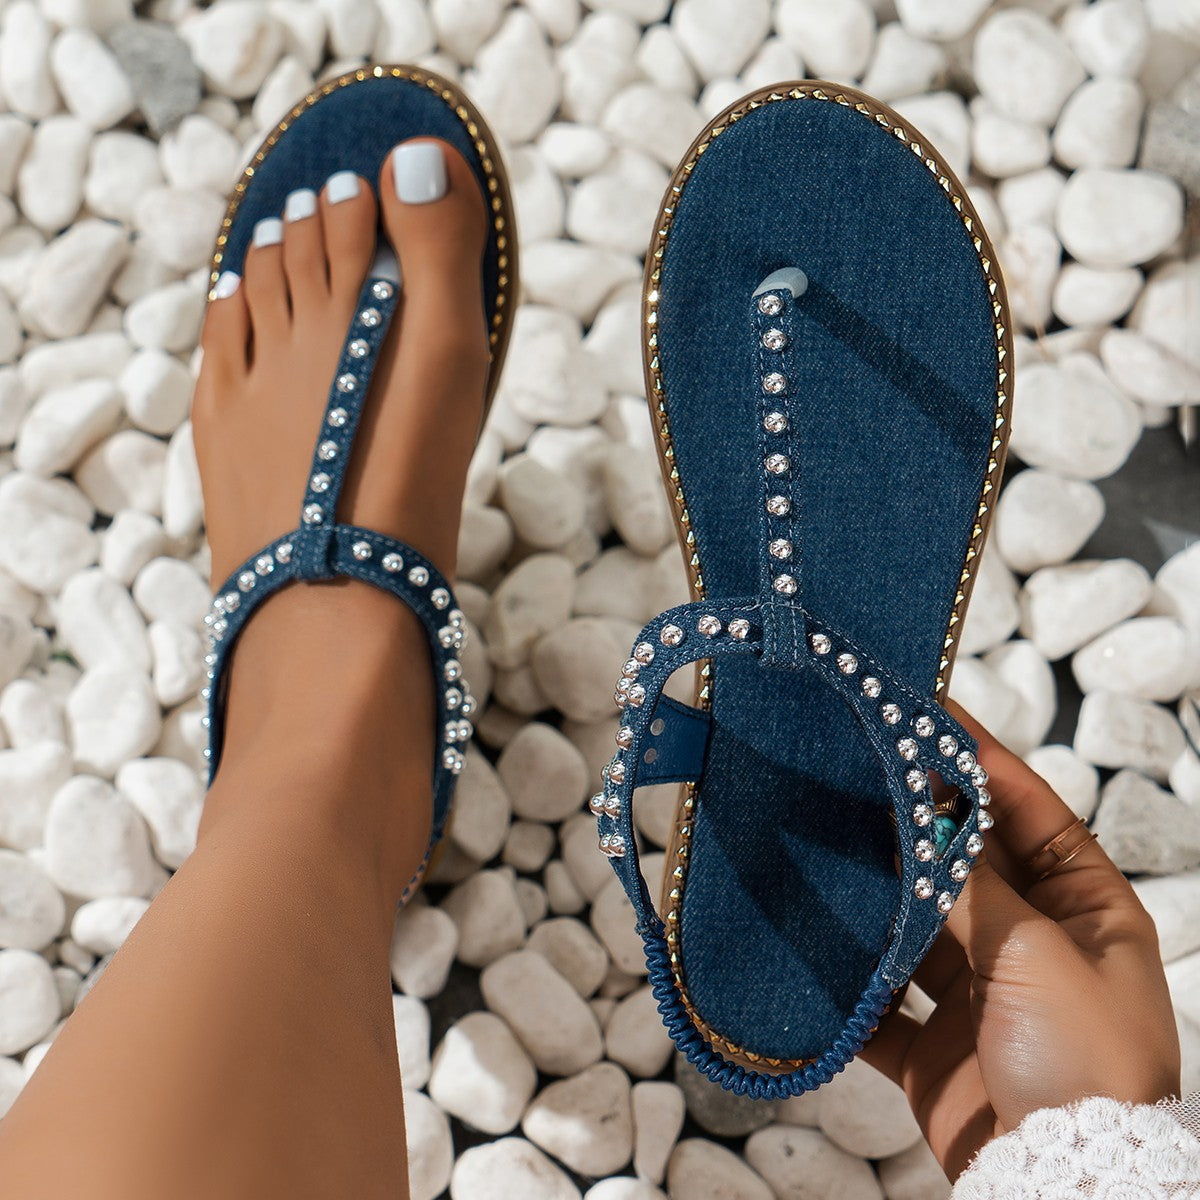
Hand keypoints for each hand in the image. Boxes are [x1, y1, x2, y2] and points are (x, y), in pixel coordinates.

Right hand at [859, 702, 1180, 1179]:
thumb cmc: (1085, 1064)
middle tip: (863, 769)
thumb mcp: (1036, 953)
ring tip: (828, 843)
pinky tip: (815, 949)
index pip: (1030, 812)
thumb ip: (973, 886)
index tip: (931, 713)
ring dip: (879, 897)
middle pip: (967, 863)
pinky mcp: (935, 1046)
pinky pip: (882, 1002)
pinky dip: (851, 984)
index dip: (983, 761)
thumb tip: (925, 823)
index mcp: (1086, 911)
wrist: (1062, 1185)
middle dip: (919, 822)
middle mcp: (1033, 944)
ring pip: (919, 926)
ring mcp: (982, 995)